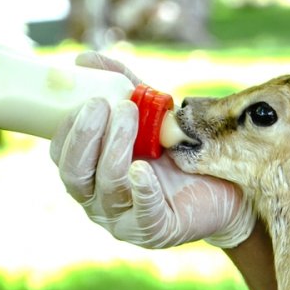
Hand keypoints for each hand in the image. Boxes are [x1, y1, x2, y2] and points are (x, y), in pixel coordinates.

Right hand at [50, 54, 254, 248]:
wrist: (227, 184)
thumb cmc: (179, 150)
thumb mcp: (150, 116)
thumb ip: (121, 87)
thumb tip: (84, 59)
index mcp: (90, 173)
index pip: (62, 156)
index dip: (68, 130)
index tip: (88, 101)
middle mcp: (98, 200)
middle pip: (76, 174)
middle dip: (87, 137)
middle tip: (106, 106)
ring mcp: (123, 220)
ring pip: (107, 187)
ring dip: (115, 149)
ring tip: (131, 117)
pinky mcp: (154, 230)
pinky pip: (142, 214)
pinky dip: (141, 189)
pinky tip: (142, 169)